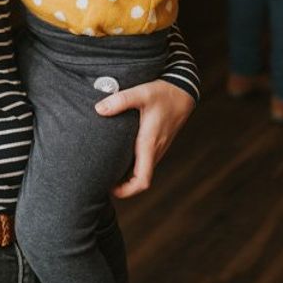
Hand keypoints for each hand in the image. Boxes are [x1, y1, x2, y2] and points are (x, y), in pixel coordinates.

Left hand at [95, 79, 194, 197]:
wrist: (182, 91)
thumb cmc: (162, 93)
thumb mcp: (141, 93)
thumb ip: (120, 100)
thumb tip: (99, 109)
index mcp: (149, 143)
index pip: (142, 179)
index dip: (127, 191)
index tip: (111, 190)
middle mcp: (155, 150)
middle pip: (141, 179)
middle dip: (123, 187)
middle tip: (101, 182)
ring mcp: (158, 148)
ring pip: (143, 171)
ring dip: (127, 177)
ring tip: (107, 172)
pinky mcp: (158, 143)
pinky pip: (145, 161)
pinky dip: (133, 166)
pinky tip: (119, 158)